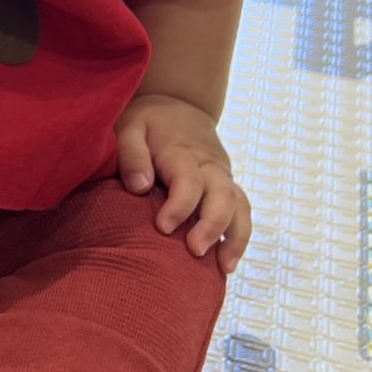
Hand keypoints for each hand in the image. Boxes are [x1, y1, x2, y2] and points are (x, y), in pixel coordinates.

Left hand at [116, 93, 252, 272]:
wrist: (178, 102)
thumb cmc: (147, 120)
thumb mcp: (131, 126)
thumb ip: (131, 155)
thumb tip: (139, 187)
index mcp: (183, 153)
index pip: (189, 181)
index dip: (179, 206)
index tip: (162, 227)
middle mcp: (210, 167)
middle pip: (223, 196)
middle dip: (212, 226)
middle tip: (195, 251)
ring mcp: (222, 177)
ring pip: (240, 206)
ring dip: (235, 237)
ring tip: (223, 268)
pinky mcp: (226, 186)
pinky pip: (241, 211)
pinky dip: (239, 237)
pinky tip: (227, 263)